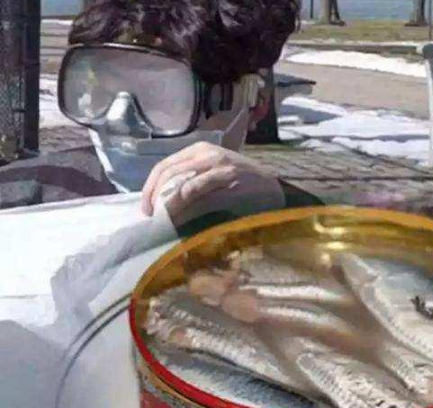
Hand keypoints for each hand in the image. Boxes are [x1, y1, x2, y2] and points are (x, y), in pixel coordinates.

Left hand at [141, 142, 284, 226]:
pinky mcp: (229, 181)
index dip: (149, 187)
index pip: (164, 165)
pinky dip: (185, 206)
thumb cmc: (239, 182)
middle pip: (169, 173)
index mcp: (199, 149)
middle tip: (151, 215)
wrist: (271, 187)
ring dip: (168, 204)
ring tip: (162, 218)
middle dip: (154, 196)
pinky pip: (200, 193)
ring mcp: (219, 166)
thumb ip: (189, 180)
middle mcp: (206, 154)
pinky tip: (179, 217)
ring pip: (182, 183)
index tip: (146, 207)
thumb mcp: (211, 174)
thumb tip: (162, 201)